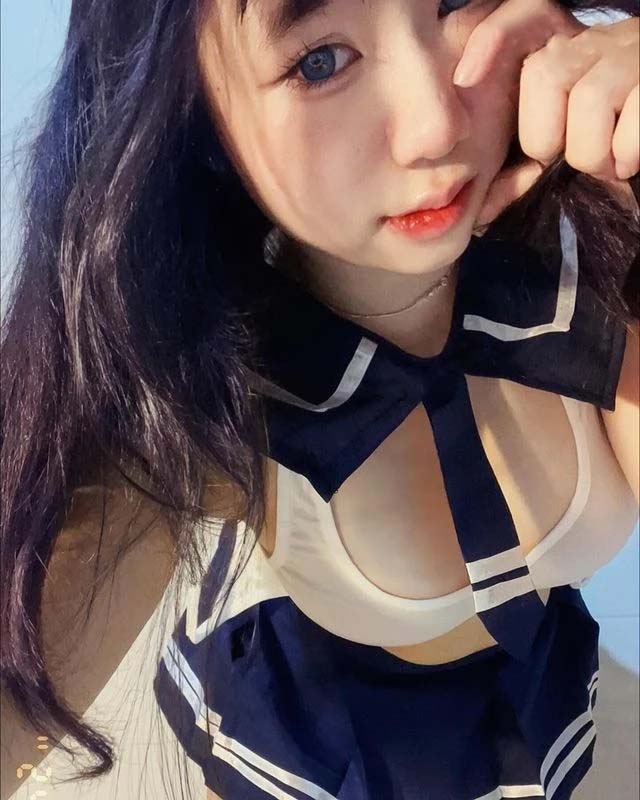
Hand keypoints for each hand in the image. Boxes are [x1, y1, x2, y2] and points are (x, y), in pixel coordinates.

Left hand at [453, 0, 639, 226]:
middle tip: (568, 160)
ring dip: (591, 153)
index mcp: (573, 57)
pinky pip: (634, 121)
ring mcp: (633, 58)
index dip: (491, 43)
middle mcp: (603, 45)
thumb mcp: (570, 145)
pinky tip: (631, 161)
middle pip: (547, 72)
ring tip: (609, 167)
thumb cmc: (615, 143)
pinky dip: (627, 154)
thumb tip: (479, 211)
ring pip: (589, 98)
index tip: (466, 81)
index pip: (525, 29)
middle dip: (545, 136)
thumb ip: (524, 168)